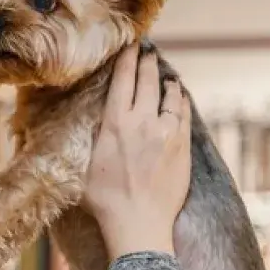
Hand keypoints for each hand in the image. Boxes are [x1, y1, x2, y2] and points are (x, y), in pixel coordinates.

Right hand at [83, 44, 190, 256]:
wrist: (139, 224)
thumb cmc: (105, 200)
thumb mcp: (85, 166)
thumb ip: (91, 140)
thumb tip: (92, 124)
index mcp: (115, 124)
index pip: (123, 80)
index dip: (126, 59)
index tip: (129, 46)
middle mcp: (143, 122)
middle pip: (147, 82)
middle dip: (147, 63)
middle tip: (147, 52)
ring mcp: (166, 133)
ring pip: (170, 96)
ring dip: (167, 82)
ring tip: (166, 77)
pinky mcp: (182, 147)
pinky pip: (184, 115)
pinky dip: (181, 103)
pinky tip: (180, 99)